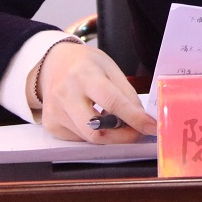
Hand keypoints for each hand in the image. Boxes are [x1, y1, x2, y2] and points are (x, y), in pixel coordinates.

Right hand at [35, 41, 156, 142]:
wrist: (52, 63)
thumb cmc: (84, 63)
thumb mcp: (109, 67)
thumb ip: (126, 93)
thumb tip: (141, 118)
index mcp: (83, 74)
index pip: (112, 101)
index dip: (134, 118)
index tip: (151, 127)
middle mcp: (65, 95)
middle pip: (96, 130)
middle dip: (121, 136)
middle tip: (135, 131)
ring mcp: (55, 112)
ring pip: (89, 137)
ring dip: (108, 133)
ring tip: (113, 119)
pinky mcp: (51, 125)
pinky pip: (79, 138)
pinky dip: (92, 132)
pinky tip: (93, 118)